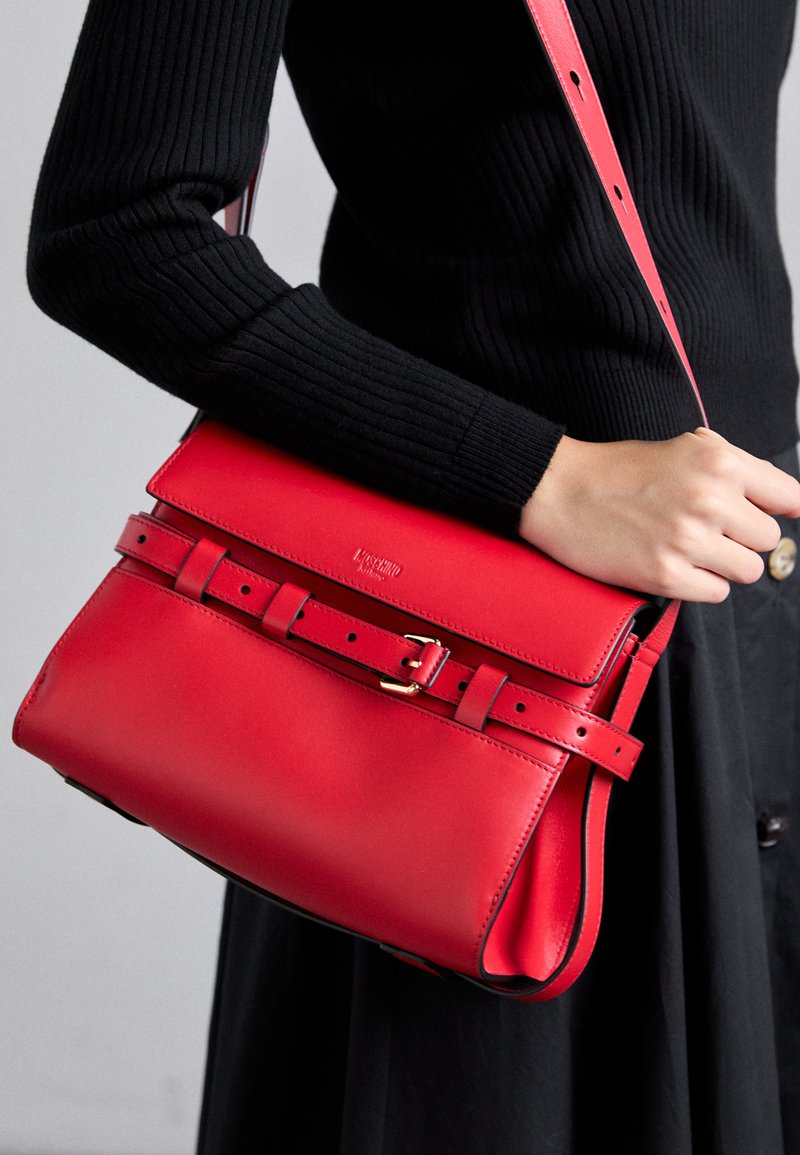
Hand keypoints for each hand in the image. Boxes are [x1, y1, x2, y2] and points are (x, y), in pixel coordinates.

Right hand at [518, 428, 799, 601]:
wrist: (559, 491)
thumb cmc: (617, 471)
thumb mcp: (684, 448)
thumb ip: (734, 468)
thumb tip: (785, 498)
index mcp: (718, 461)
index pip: (788, 496)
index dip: (783, 509)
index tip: (771, 516)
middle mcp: (709, 498)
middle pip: (768, 538)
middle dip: (743, 538)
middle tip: (710, 532)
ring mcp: (687, 539)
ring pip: (747, 569)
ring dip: (724, 565)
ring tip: (692, 550)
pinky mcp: (665, 574)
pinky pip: (716, 592)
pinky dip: (701, 584)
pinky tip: (675, 565)